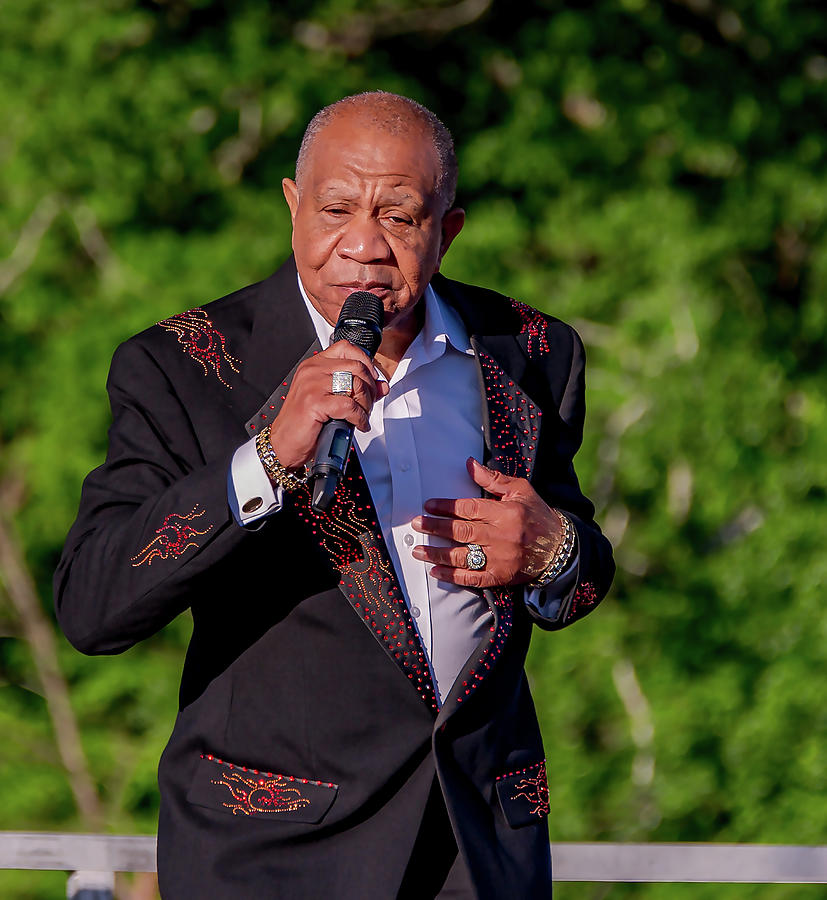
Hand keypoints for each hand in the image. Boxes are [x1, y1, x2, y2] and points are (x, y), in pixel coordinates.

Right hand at [269, 341, 387, 469]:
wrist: (284, 443)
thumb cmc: (305, 423)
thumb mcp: (332, 399)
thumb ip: (357, 389)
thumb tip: (382, 386)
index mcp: (315, 364)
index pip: (347, 348)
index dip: (366, 362)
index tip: (372, 379)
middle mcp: (312, 370)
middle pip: (356, 366)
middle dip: (370, 388)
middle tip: (368, 405)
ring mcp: (312, 385)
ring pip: (356, 384)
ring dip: (366, 404)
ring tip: (361, 416)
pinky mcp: (315, 402)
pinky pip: (349, 405)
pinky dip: (359, 417)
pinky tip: (358, 424)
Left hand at [411, 458, 564, 587]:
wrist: (560, 548)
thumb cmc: (537, 515)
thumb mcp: (520, 491)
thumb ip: (493, 480)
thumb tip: (469, 464)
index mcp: (505, 513)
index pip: (469, 509)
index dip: (447, 507)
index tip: (429, 506)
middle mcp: (502, 536)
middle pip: (461, 532)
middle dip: (436, 528)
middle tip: (417, 525)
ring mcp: (500, 559)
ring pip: (463, 557)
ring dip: (437, 554)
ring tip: (418, 550)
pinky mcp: (501, 576)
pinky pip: (473, 578)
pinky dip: (453, 576)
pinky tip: (436, 572)